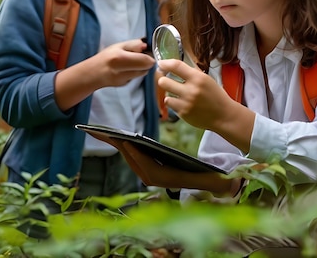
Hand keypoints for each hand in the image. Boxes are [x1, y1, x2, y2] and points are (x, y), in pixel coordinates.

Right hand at [91, 39, 154, 86]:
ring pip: (143, 73)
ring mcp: (124, 81)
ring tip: (130, 61)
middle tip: (138, 55)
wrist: (92, 73)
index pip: (146, 61)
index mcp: (120, 59)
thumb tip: (146, 45)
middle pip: (147, 68)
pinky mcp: (125, 85)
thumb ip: (134, 44)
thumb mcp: (118, 46)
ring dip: (141, 67)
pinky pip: (136, 77)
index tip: (145, 51)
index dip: (149, 55)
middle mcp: (122, 72)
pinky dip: (135, 72)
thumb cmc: (105, 57)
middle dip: (146, 61)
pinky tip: (126, 68)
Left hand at [111, 140, 232, 193]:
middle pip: (134, 162)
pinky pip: (135, 158)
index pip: (147, 167)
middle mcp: (156, 180)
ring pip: (133, 160)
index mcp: (167, 180)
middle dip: (119, 147)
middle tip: (105, 133)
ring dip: (119, 147)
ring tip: (106, 133)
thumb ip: (207, 177)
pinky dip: (126, 148)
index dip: (135, 155)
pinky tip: (119, 138)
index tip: (125, 141)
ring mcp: (152, 175)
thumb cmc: (209, 174)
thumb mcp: (206, 174)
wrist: (211, 183)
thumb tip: (207, 176)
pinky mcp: (150, 169)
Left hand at [156, 59, 254, 151]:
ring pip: (165, 95)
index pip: (176, 66)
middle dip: (163, 80)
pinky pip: (171, 105)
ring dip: (170, 93)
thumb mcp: (206, 79)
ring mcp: (186, 103)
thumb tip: (173, 66)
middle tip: (166, 80)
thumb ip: (191, 73)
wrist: (223, 115)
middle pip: (164, 81)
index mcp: (198, 78)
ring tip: (178, 94)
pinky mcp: (183, 114)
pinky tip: (184, 103)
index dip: (165, 63)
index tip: (161, 64)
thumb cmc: (215, 96)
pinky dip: (175, 104)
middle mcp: (191, 90)